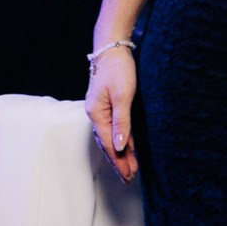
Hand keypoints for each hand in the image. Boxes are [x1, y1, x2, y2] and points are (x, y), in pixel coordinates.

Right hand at [87, 49, 137, 182]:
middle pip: (108, 143)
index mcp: (96, 113)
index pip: (109, 143)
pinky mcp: (108, 103)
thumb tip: (119, 146)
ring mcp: (101, 109)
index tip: (127, 175)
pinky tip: (129, 147)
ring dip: (121, 153)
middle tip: (129, 178)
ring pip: (111, 136)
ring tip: (130, 168)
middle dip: (119, 161)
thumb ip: (121, 122)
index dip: (119, 161)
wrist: (112, 47)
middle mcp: (96, 113)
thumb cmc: (118, 68)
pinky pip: (115, 127)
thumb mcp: (122, 96)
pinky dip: (122, 139)